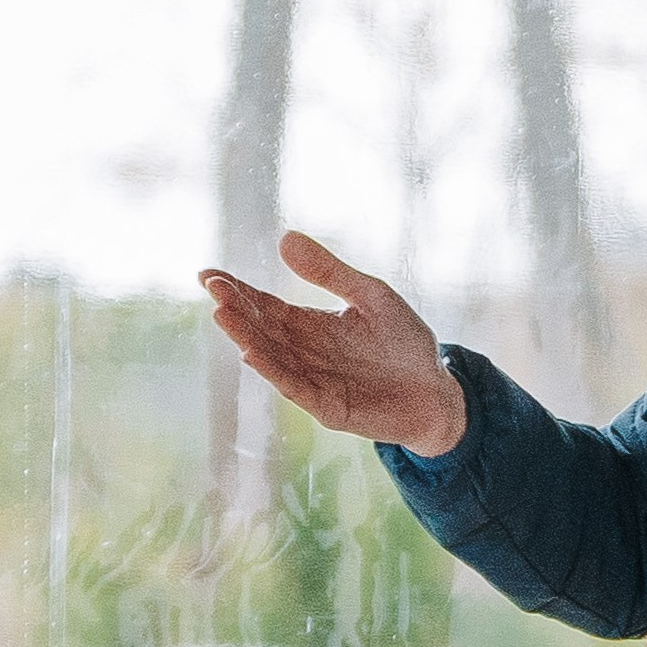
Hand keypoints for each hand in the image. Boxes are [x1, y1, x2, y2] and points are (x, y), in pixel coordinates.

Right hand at [199, 232, 468, 456]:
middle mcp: (305, 353)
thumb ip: (331, 273)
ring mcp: (314, 382)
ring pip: (273, 358)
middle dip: (236, 310)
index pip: (265, 306)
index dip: (237, 291)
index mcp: (310, 325)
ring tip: (223, 315)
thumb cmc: (406, 343)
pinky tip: (253, 354)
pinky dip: (275, 372)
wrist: (438, 392)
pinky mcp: (330, 408)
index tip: (209, 275)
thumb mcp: (372, 296)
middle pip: (262, 329)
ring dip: (247, 338)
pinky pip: (296, 388)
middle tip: (214, 290)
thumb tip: (284, 238)